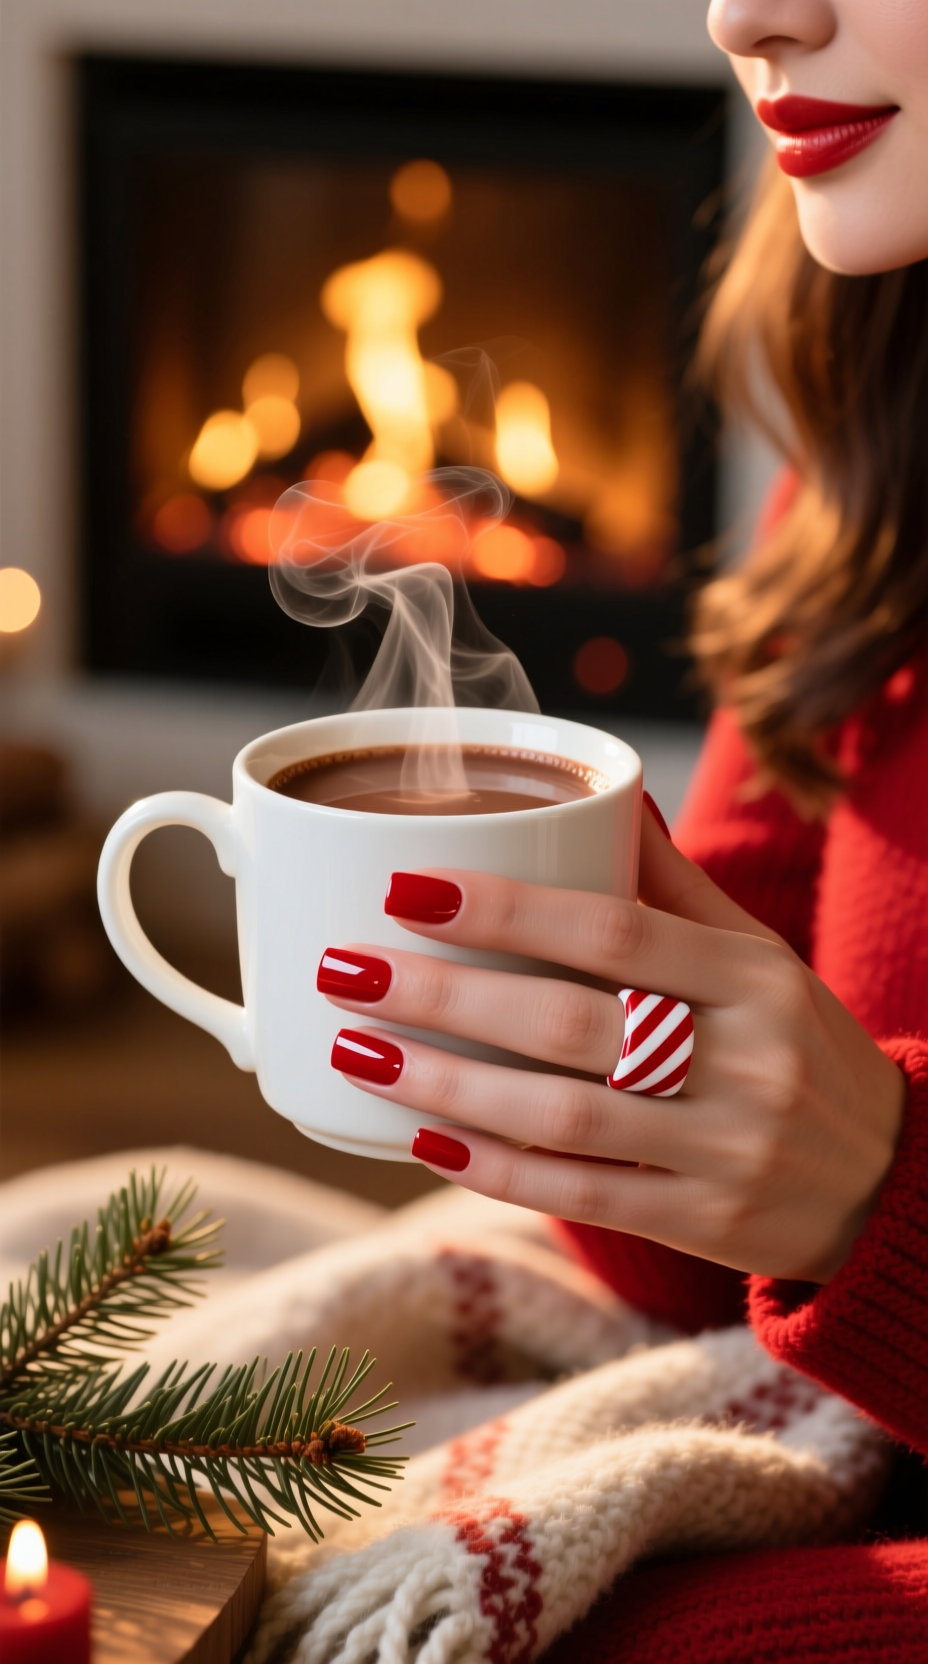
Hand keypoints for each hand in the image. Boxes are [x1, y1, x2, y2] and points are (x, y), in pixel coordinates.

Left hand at [319, 804, 904, 1281]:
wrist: (889, 1178)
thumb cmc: (798, 1046)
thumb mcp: (759, 957)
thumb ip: (675, 887)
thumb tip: (604, 796)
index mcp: (753, 977)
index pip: (614, 931)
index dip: (504, 910)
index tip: (406, 888)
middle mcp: (745, 1062)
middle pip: (570, 1023)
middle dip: (444, 995)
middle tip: (347, 969)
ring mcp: (726, 1150)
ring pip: (563, 1116)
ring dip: (447, 1085)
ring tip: (357, 1054)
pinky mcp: (705, 1223)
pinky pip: (582, 1195)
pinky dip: (496, 1169)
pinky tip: (423, 1139)